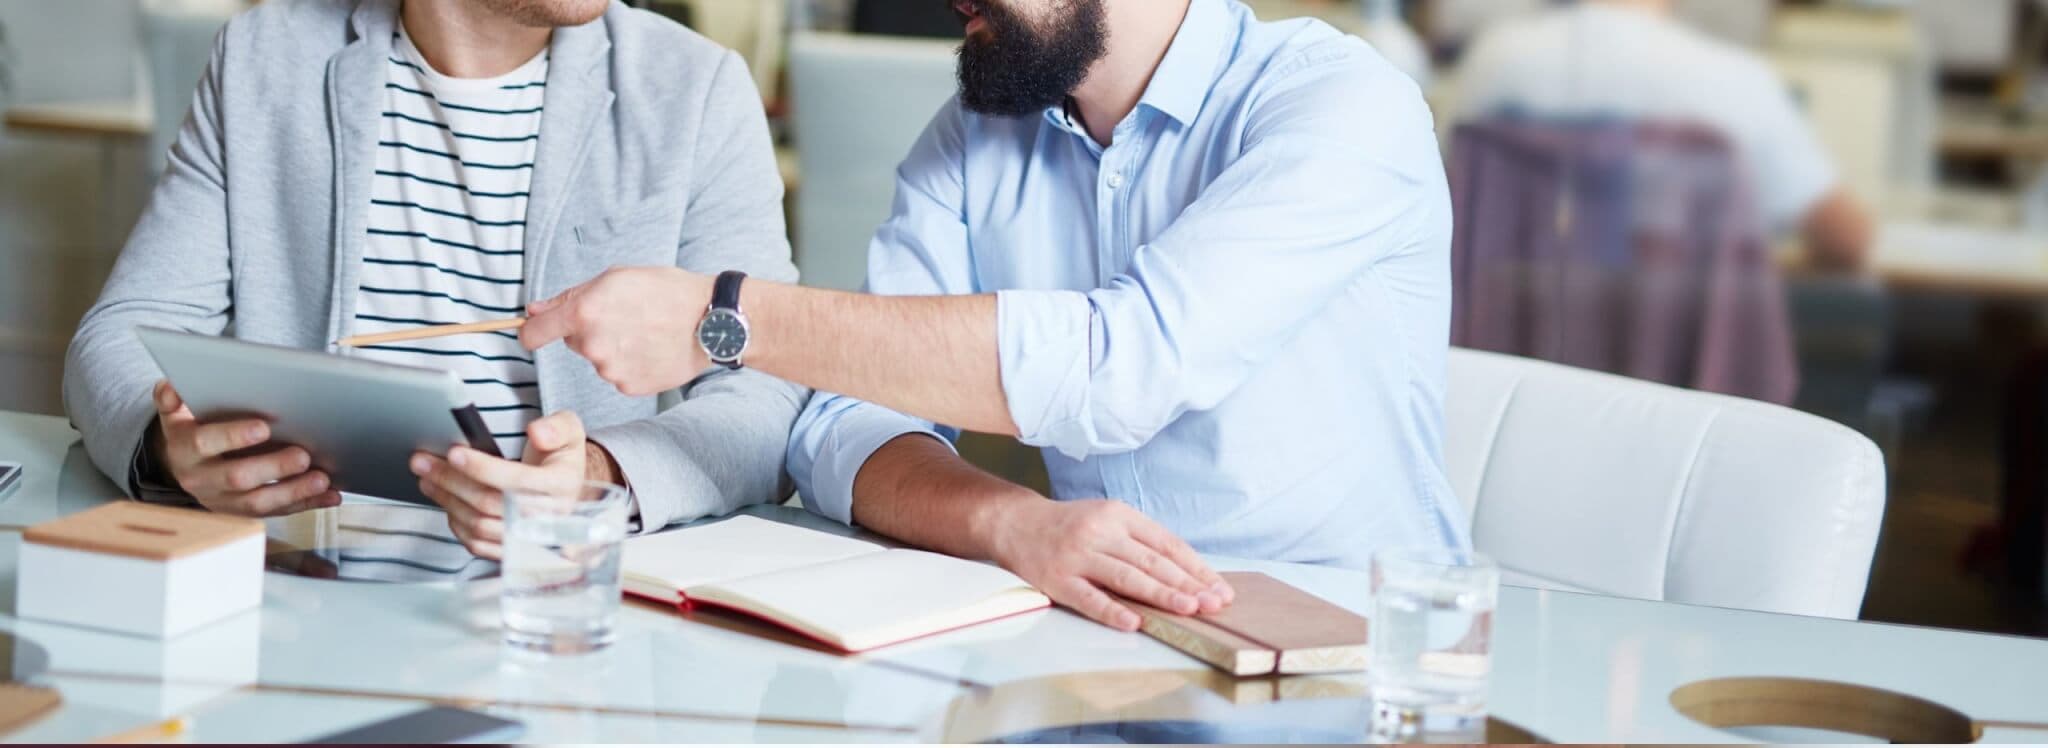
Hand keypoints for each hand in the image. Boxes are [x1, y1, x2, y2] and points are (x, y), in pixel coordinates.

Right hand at [149, 380, 339, 515]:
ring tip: (321, 479)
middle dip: (273, 468)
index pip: (205, 443)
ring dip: (293, 492)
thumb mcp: (175, 413)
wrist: (182, 465)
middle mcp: (201, 479)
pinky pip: (276, 512)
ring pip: (258, 503)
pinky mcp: (243, 513)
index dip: (233, 436)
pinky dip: (306, 504)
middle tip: (303, 455)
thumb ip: (172, 399)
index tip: (263, 427)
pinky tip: (330, 495)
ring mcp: (222, 500)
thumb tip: (170, 387)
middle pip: (237, 478)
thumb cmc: (191, 430)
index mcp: (184, 450)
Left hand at [410, 411, 592, 558]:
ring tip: (426, 477)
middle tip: (423, 461)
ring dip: (447, 500)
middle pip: (490, 504)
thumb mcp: (570, 431)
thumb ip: (557, 427)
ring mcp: (529, 538)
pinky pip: (477, 544)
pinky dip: (455, 522)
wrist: (568, 489)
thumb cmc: (561, 457)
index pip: (517, 481)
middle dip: (451, 481)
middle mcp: (547, 517)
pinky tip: (445, 500)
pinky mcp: (512, 550)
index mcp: (562, 486)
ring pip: (478, 525)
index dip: (483, 468)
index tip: (454, 453)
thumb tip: (537, 433)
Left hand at [521, 267, 713, 396]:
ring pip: (598, 359)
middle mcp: (593, 345)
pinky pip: (618, 375)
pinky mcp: (629, 386)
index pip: (534, 333)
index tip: (534, 332)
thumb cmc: (666, 291)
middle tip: (625, 317)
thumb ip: (570, 296)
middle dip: (590, 331)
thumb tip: (535, 310)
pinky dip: (630, 364)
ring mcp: (611, 370)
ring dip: (613, 348)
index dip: (531, 331)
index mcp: (584, 313)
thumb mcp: (616, 277)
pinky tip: (652, 350)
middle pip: (574, 343)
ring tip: (645, 332)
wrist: (711, 321)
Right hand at [987, 499, 1234, 631]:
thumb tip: (1187, 574)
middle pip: (1151, 560)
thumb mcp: (1108, 519)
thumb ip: (1141, 541)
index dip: (1195, 568)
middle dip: (1186, 584)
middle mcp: (1100, 531)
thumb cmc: (1071, 525)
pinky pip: (1088, 598)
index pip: (1166, 543)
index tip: (1219, 589)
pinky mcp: (1056, 579)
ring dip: (1160, 594)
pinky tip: (1134, 622)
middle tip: (1213, 603)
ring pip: (1126, 576)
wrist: (1015, 522)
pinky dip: (1112, 610)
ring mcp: (1077, 555)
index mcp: (1119, 515)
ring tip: (1188, 609)